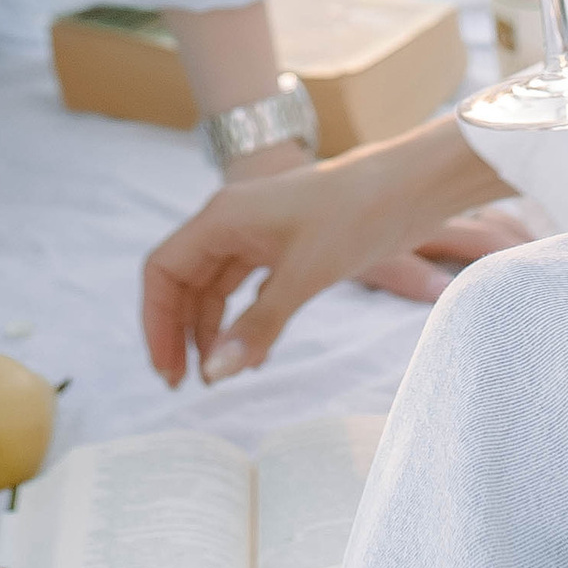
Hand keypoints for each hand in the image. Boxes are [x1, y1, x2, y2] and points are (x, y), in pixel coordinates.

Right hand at [142, 125, 512, 383]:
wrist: (410, 182)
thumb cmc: (356, 215)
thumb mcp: (305, 274)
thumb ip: (257, 325)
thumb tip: (213, 373)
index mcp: (222, 217)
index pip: (163, 271)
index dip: (157, 324)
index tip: (170, 372)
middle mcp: (231, 222)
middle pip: (183, 281)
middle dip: (180, 333)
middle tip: (188, 385)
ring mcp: (257, 232)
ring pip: (214, 286)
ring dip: (212, 330)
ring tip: (222, 376)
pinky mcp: (285, 244)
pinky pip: (245, 286)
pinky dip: (243, 320)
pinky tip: (256, 355)